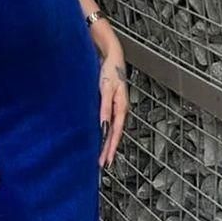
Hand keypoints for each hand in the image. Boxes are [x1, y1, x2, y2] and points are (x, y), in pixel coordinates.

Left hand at [98, 48, 128, 167]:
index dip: (111, 148)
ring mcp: (116, 107)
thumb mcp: (105, 88)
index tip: (106, 161)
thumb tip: (103, 125)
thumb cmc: (110, 70)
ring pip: (112, 129)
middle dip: (109, 149)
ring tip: (101, 155)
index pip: (115, 133)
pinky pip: (108, 121)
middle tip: (102, 164)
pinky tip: (100, 135)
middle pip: (114, 134)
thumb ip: (104, 107)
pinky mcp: (110, 103)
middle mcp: (120, 109)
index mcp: (121, 107)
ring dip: (106, 142)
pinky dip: (105, 131)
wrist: (112, 56)